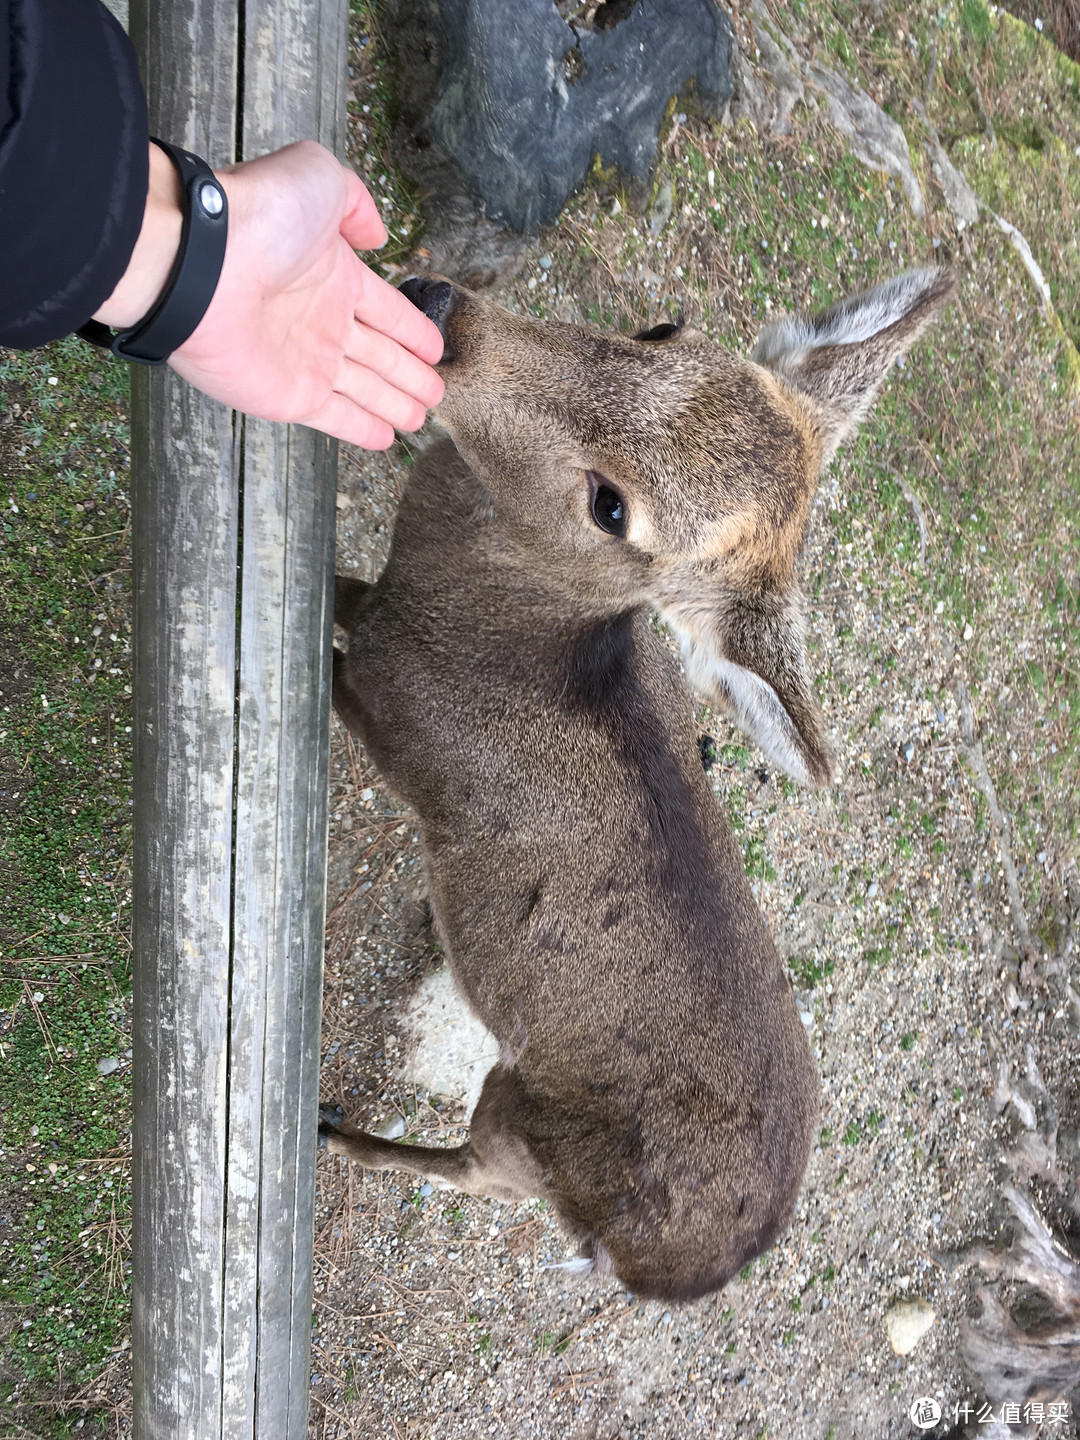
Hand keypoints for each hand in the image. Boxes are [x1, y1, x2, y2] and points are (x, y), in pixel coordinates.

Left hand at [94, 141, 442, 448]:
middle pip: (380, 356)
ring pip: (365, 390)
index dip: (413, 331)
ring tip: (421, 418)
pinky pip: (337, 418)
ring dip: (394, 404)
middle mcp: (321, 321)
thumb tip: (376, 236)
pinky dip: (361, 430)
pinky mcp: (291, 397)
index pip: (386, 311)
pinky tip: (385, 439)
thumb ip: (355, 203)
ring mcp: (306, 362)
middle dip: (409, 374)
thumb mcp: (320, 177)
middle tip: (436, 393)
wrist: (200, 262)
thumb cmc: (259, 216)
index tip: (435, 349)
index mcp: (333, 275)